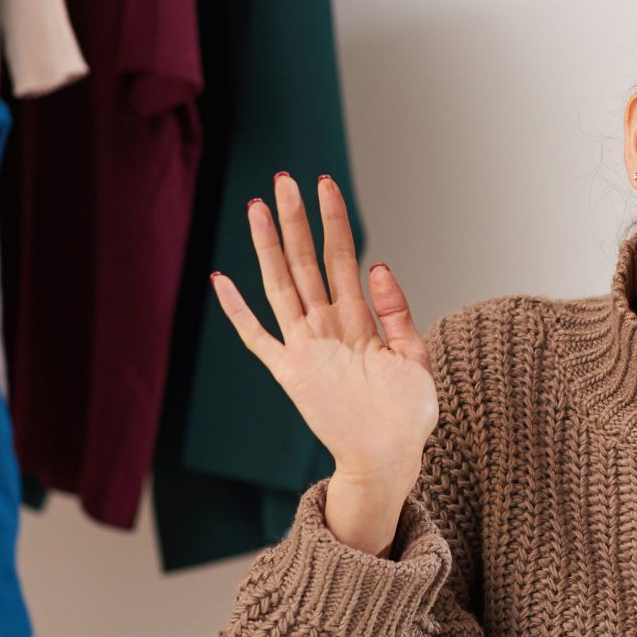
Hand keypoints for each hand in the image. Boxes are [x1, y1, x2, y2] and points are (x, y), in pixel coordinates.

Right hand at [212, 174, 434, 489]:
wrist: (391, 458)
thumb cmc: (407, 414)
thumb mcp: (416, 357)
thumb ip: (396, 312)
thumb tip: (378, 265)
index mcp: (358, 320)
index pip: (341, 257)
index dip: (334, 221)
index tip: (324, 184)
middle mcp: (327, 327)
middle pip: (306, 262)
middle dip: (296, 219)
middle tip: (283, 178)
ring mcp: (305, 348)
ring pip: (281, 286)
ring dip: (269, 247)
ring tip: (257, 208)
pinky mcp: (291, 374)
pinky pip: (258, 338)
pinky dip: (238, 311)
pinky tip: (220, 281)